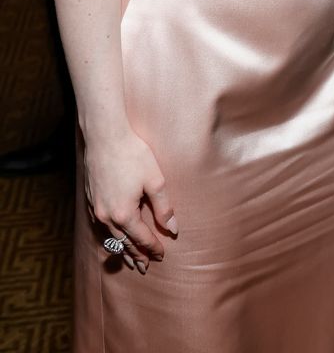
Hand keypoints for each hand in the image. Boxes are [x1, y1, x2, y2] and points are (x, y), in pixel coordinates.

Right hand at [85, 127, 177, 272]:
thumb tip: (172, 229)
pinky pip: (100, 225)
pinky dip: (109, 235)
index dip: (153, 248)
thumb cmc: (133, 154)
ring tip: (128, 259)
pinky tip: (112, 235)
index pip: (141, 238)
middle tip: (144, 267)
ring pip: (109, 236)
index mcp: (124, 214)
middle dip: (135, 255)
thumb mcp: (155, 180)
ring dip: (120, 248)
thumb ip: (164, 207)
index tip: (162, 255)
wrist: (105, 135)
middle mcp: (107, 216)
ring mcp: (96, 208)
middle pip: (123, 242)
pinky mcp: (91, 199)